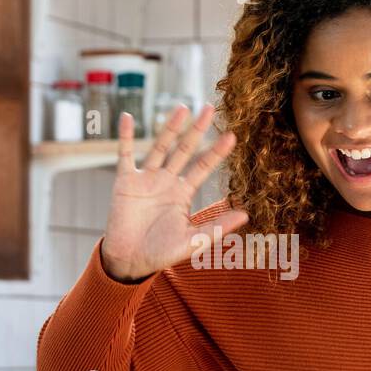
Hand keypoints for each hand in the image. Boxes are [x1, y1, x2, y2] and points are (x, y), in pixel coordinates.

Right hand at [99, 104, 248, 282]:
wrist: (130, 261)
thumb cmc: (161, 254)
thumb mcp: (194, 241)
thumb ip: (218, 226)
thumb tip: (246, 213)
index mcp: (183, 194)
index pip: (203, 167)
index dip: (216, 152)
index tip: (231, 136)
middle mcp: (166, 182)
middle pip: (184, 150)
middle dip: (197, 130)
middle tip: (209, 108)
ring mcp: (145, 179)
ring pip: (160, 147)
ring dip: (170, 128)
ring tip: (182, 108)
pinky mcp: (125, 182)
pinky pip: (124, 155)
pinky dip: (125, 136)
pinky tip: (127, 118)